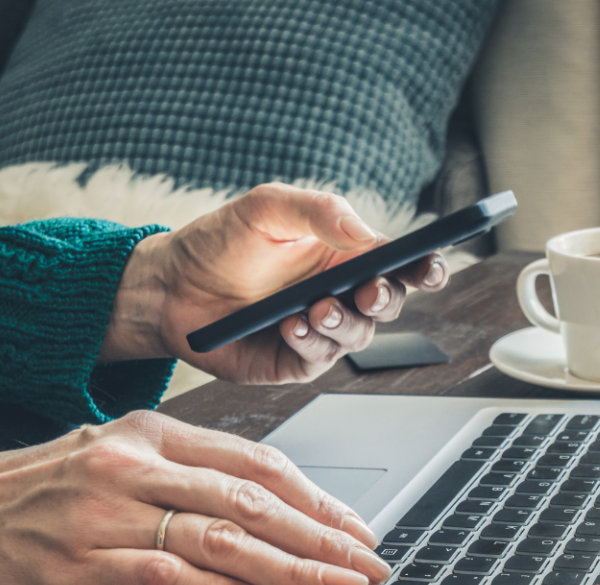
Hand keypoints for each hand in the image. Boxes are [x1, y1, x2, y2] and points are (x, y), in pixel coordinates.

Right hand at [0, 410, 390, 584]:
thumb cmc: (33, 492)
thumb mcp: (112, 459)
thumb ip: (183, 478)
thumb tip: (268, 513)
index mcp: (150, 432)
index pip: (256, 462)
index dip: (318, 499)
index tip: (359, 530)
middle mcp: (134, 463)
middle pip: (252, 499)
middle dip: (323, 537)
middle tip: (371, 566)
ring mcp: (106, 510)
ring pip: (222, 535)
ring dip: (291, 568)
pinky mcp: (80, 560)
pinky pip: (165, 572)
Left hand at [102, 183, 449, 381]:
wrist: (168, 286)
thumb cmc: (219, 242)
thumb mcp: (267, 208)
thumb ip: (319, 210)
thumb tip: (368, 232)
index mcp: (345, 256)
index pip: (400, 264)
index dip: (425, 267)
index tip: (431, 265)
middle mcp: (339, 295)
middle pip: (388, 303)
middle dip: (386, 298)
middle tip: (368, 291)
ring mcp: (319, 332)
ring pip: (358, 336)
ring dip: (344, 322)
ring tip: (316, 309)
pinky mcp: (294, 362)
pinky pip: (319, 359)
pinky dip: (311, 343)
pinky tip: (292, 326)